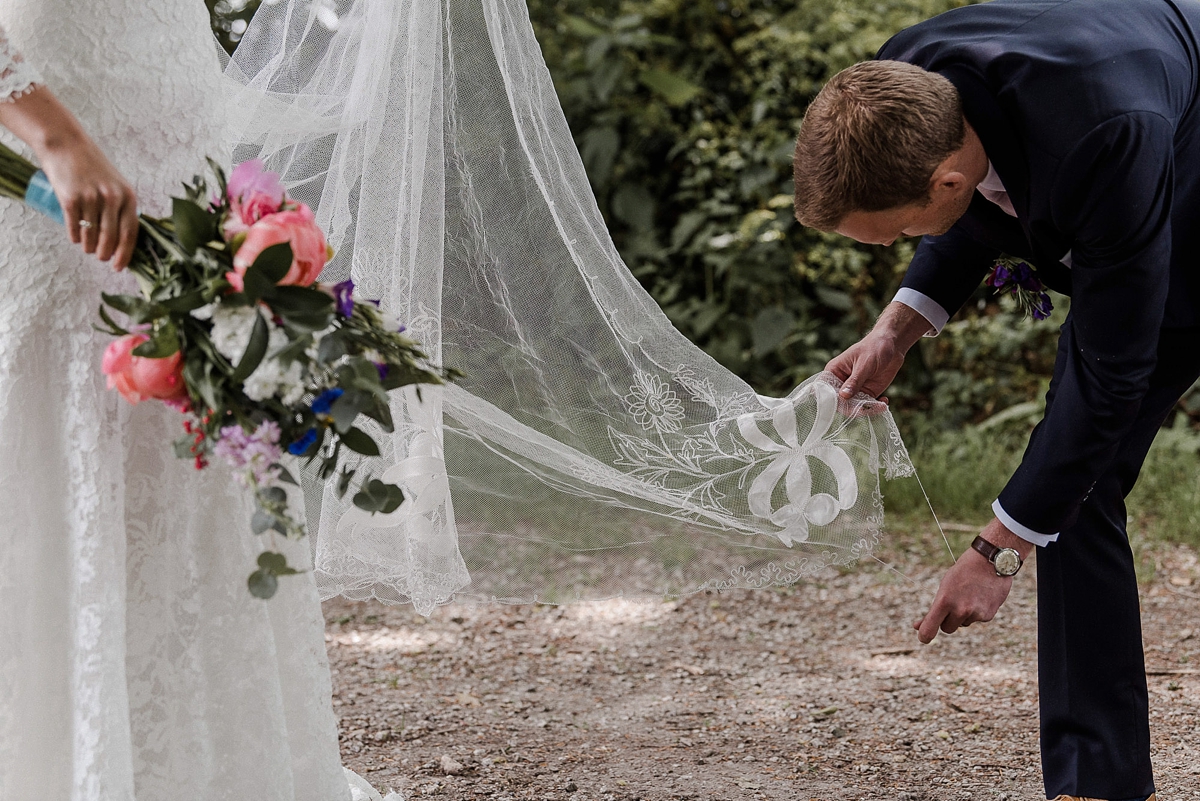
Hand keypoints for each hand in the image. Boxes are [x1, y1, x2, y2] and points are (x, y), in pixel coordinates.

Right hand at [0, 86, 138, 268]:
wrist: (66, 144)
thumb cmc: (93, 166)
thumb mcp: (116, 184)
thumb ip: (121, 206)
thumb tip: (122, 238)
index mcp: (128, 196)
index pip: (131, 232)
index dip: (125, 253)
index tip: (119, 267)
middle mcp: (112, 198)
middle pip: (111, 238)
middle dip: (106, 254)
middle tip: (101, 258)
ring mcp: (91, 199)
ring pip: (91, 235)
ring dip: (89, 247)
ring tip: (88, 248)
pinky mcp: (70, 198)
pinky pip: (74, 227)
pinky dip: (75, 238)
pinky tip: (76, 239)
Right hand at [826, 333, 905, 400]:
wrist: (893, 345)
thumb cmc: (874, 347)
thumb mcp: (864, 364)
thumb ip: (855, 381)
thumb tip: (843, 396)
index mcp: (834, 372)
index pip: (825, 390)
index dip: (829, 401)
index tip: (843, 406)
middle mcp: (841, 382)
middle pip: (840, 402)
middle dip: (853, 408)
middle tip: (867, 408)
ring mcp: (854, 389)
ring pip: (854, 407)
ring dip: (867, 409)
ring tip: (881, 405)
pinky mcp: (867, 392)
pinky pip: (867, 405)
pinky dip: (875, 407)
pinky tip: (884, 401)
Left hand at [913, 517, 1031, 643]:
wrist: (990, 562)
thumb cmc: (962, 573)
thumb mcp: (944, 588)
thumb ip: (933, 609)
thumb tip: (917, 627)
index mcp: (944, 601)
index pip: (930, 627)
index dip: (925, 636)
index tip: (923, 638)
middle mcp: (960, 610)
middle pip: (947, 629)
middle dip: (947, 620)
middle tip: (952, 604)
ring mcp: (975, 614)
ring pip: (962, 624)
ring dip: (963, 615)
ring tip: (969, 595)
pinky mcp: (988, 616)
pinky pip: (976, 620)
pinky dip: (976, 612)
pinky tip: (980, 597)